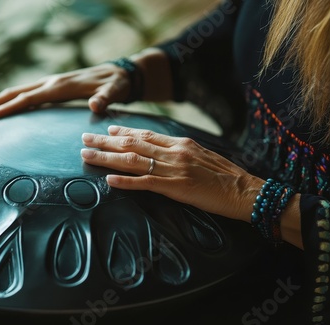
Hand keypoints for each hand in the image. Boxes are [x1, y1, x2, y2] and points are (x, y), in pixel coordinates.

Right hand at [0, 64, 131, 118]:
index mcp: (60, 86)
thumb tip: (95, 106)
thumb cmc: (116, 84)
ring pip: (14, 93)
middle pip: (12, 93)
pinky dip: (6, 103)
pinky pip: (23, 96)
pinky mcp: (50, 89)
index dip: (10, 107)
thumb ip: (105, 98)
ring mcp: (48, 85)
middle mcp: (50, 83)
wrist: (119, 74)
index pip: (29, 98)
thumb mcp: (115, 91)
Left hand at [81, 125, 264, 221]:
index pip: (146, 134)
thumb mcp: (202, 156)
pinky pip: (145, 184)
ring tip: (87, 156)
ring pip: (132, 161)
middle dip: (105, 142)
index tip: (107, 129)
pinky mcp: (176, 188)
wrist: (245, 190)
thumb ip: (181, 152)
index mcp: (180, 143)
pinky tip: (109, 181)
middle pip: (132, 144)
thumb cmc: (225, 176)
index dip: (124, 131)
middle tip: (84, 139)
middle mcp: (173, 152)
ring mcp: (173, 170)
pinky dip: (125, 182)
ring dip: (107, 159)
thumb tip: (164, 151)